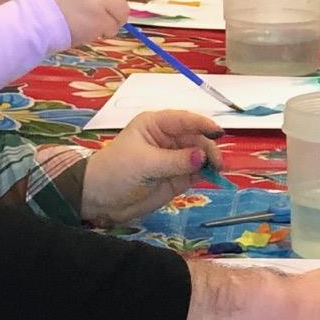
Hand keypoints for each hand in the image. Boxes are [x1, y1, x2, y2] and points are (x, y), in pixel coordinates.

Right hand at [43, 0, 131, 43]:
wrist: (35, 20)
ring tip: (102, 25)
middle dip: (115, 3)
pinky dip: (108, 31)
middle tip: (103, 13)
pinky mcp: (100, 19)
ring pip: (123, 9)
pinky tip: (97, 32)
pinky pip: (114, 25)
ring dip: (115, 18)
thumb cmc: (48, 3)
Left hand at [79, 110, 220, 224]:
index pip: (184, 120)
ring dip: (210, 161)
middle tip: (217, 163)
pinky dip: (206, 174)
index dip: (203, 124)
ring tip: (217, 171)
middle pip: (196, 137)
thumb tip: (202, 156)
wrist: (100, 199)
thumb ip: (175, 161)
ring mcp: (174, 158)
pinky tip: (212, 177)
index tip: (219, 133)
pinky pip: (197, 172)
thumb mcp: (144, 164)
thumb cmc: (116, 172)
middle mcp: (168, 138)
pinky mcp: (178, 177)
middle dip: (208, 147)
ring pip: (200, 155)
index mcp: (156, 124)